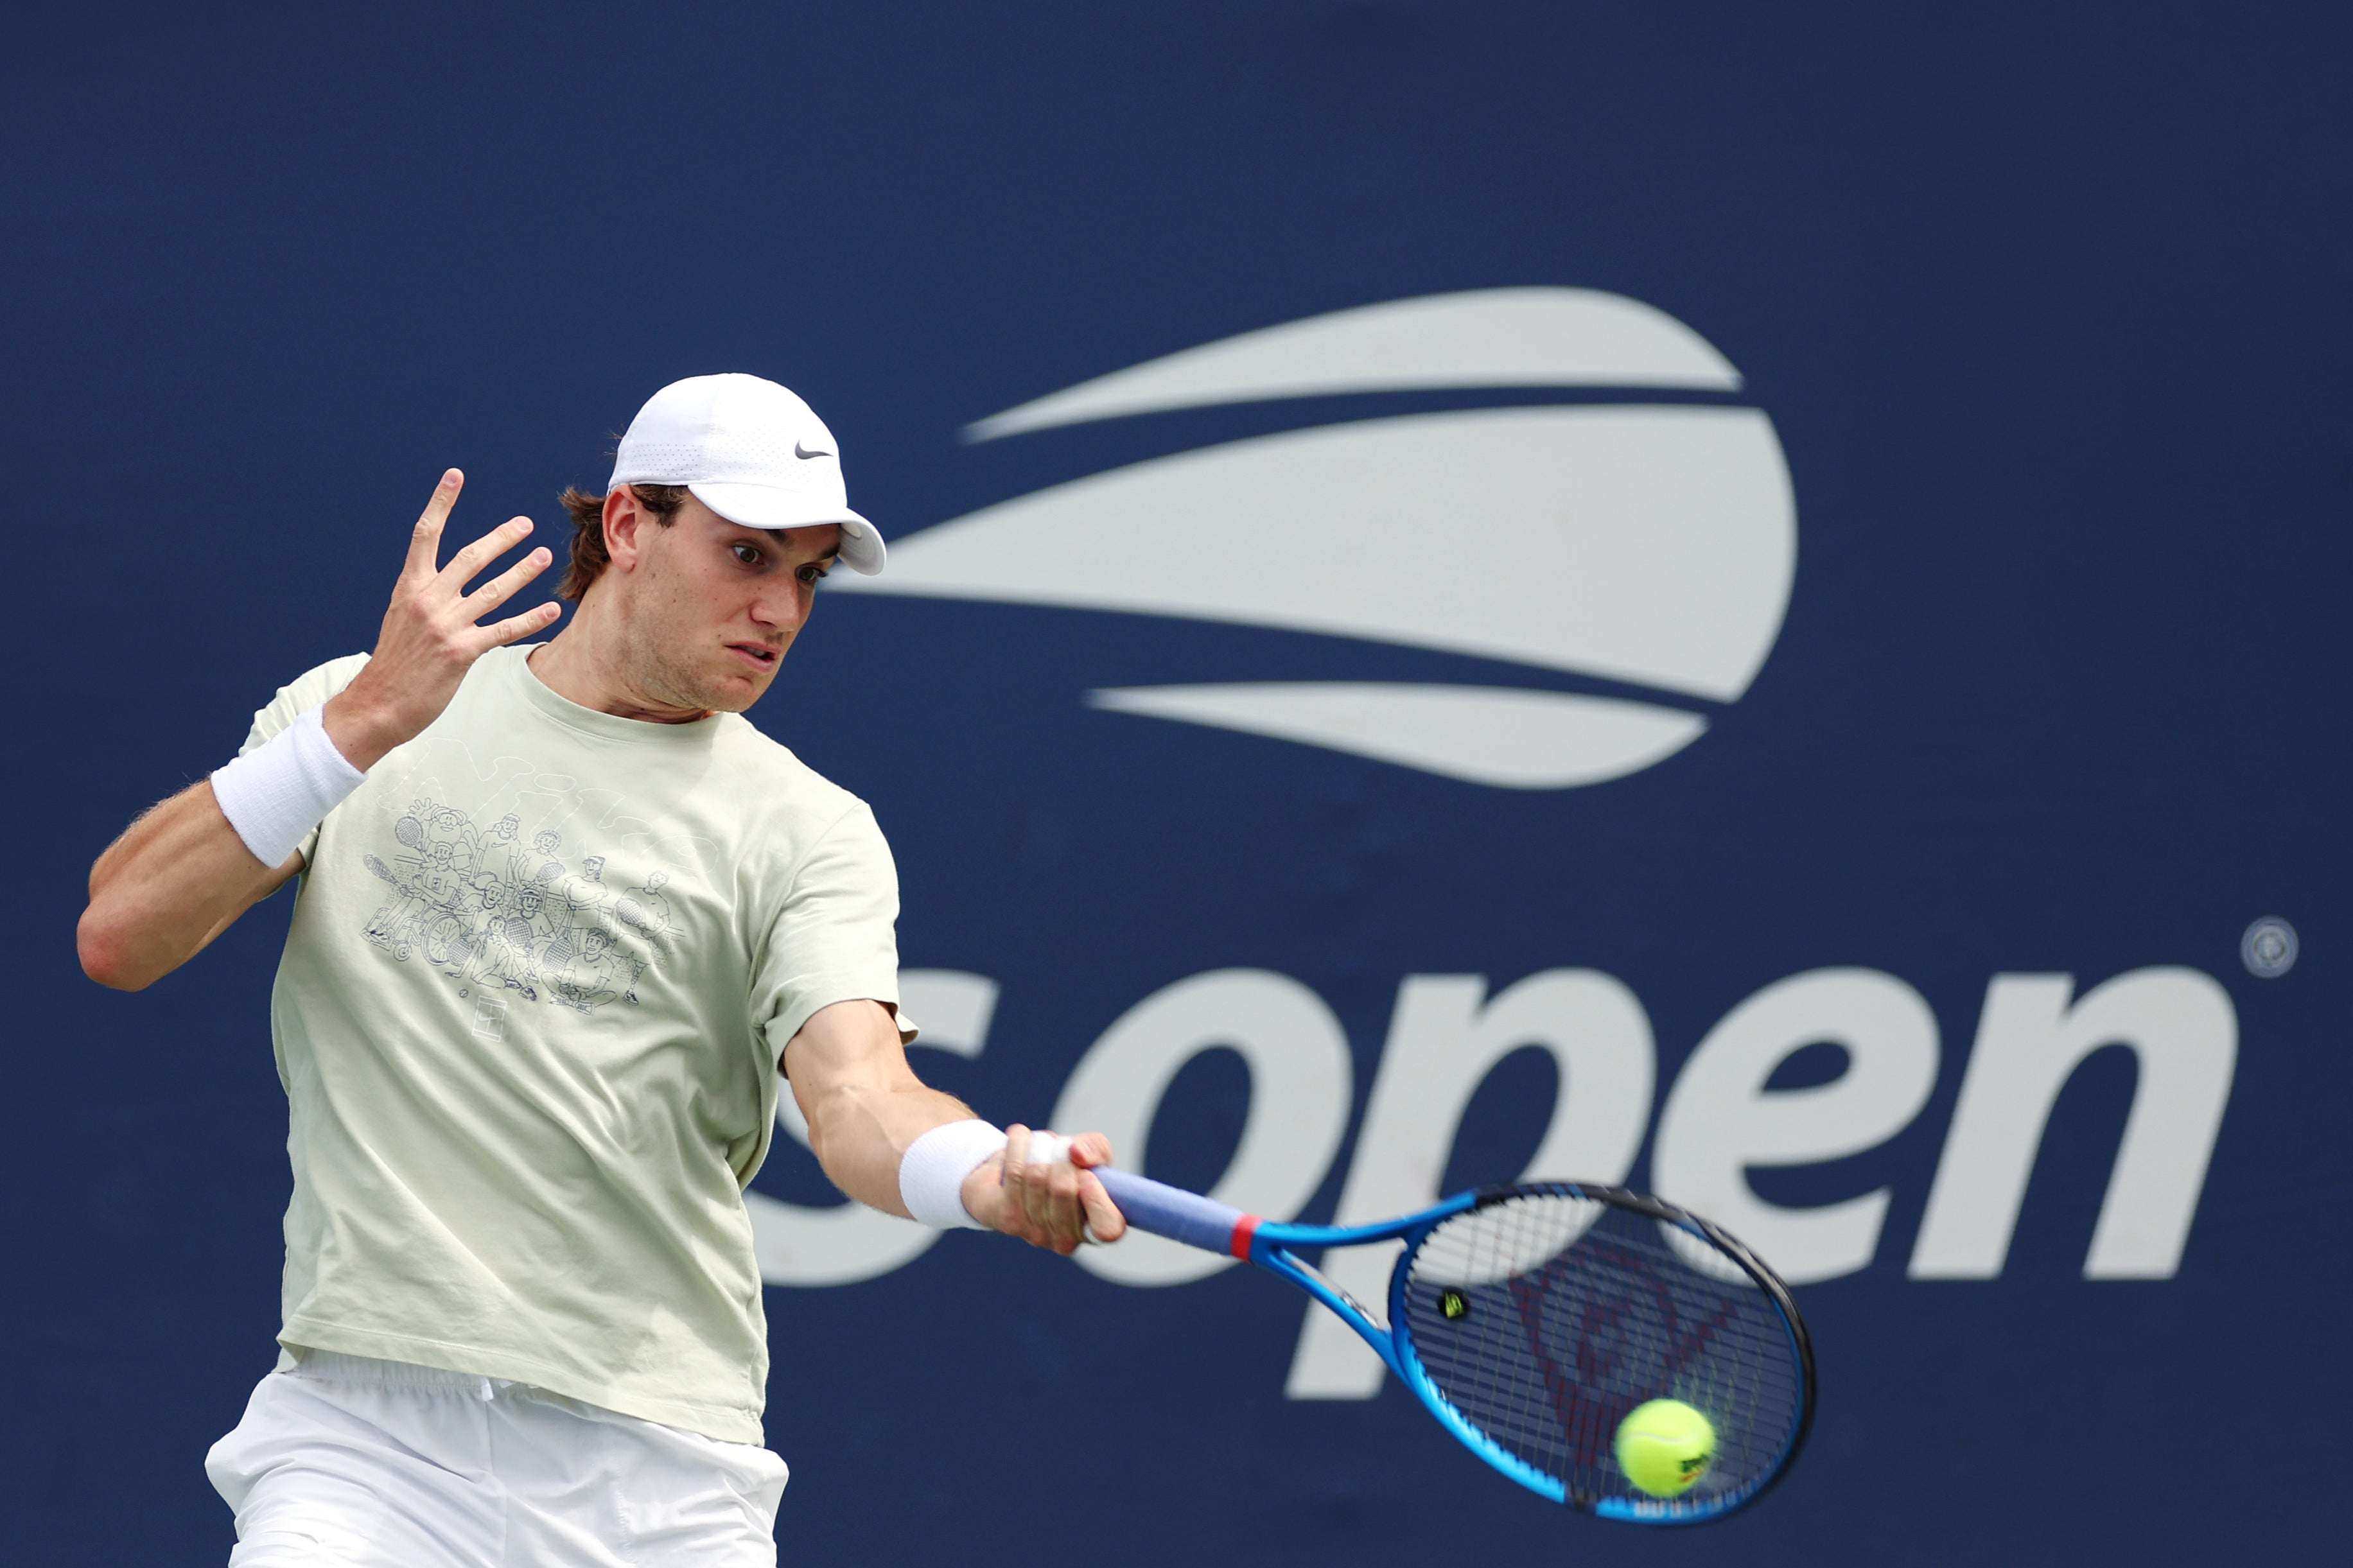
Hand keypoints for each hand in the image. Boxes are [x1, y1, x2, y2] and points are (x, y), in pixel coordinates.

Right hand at [323, 470, 561, 768]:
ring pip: (494, 590)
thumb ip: (425, 595)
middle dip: (501, 538)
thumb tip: (446, 581)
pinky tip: (552, 610)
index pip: (425, 534)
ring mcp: (445, 625)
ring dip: (523, 571)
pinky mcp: (461, 652)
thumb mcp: (402, 618)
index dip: (441, 502)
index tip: (455, 475)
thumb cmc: (395, 662)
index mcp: (410, 586)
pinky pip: (504, 630)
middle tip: (525, 523)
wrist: (378, 704)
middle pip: (471, 557)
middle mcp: (427, 600)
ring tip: (545, 556)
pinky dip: (531, 619)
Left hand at [962, 1125, 1128, 1254]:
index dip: (1097, 1200)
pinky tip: (1019, 1141)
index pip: (1107, 1229)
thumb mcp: (1092, 1155)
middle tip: (1060, 1147)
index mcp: (1097, 1227)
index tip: (1087, 1177)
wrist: (1018, 1176)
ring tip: (1039, 1143)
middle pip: (1063, 1188)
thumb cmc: (1066, 1168)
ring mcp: (1034, 1234)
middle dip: (1060, 1153)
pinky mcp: (1006, 1220)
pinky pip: (1011, 1171)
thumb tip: (1076, 1153)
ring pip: (1034, 1175)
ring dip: (1037, 1146)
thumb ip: (1095, 1149)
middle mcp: (1066, 1240)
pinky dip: (1016, 1146)